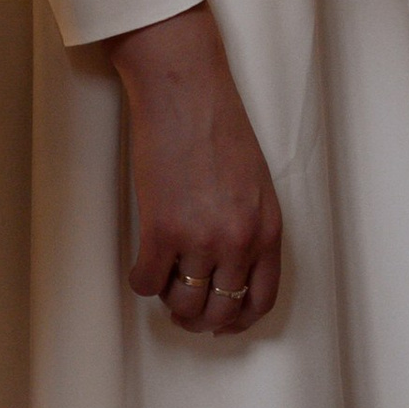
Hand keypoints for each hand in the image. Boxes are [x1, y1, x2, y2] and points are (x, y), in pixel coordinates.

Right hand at [112, 0, 282, 335]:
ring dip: (170, 301)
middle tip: (183, 306)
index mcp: (267, 229)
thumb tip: (228, 269)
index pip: (261, 300)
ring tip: (164, 280)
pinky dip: (142, 280)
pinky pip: (147, 282)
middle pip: (219, 310)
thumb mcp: (255, 182)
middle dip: (199, 317)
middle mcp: (238, 241)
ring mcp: (199, 239)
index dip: (238, 319)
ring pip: (182, 305)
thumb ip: (250, 227)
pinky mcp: (161, 230)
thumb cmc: (218, 124)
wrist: (184, 88)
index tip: (221, 319)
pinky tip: (142, 264)